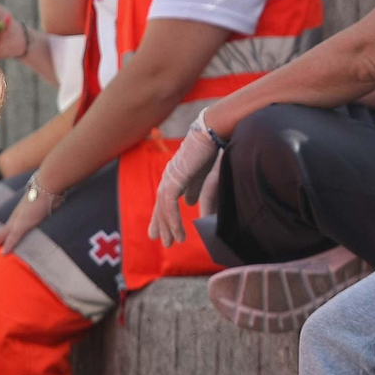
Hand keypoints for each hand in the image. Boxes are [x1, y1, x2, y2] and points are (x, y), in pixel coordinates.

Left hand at [0, 176, 59, 262]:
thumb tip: (39, 222)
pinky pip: (14, 236)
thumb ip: (36, 218)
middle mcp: (12, 221)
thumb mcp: (39, 212)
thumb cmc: (45, 197)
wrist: (46, 186)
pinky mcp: (25, 222)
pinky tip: (3, 254)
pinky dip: (8, 245)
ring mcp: (17, 221)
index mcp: (15, 220)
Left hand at [147, 113, 223, 247]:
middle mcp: (171, 175)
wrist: (214, 132)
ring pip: (163, 207)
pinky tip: (178, 233)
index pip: (168, 197)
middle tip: (159, 239)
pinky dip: (173, 221)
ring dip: (167, 226)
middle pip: (161, 203)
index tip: (169, 228)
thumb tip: (192, 206)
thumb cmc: (214, 149)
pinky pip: (169, 206)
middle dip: (160, 222)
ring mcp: (171, 177)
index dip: (167, 213)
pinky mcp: (175, 180)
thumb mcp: (207, 175)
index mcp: (178, 173)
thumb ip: (200, 192)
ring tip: (171, 242)